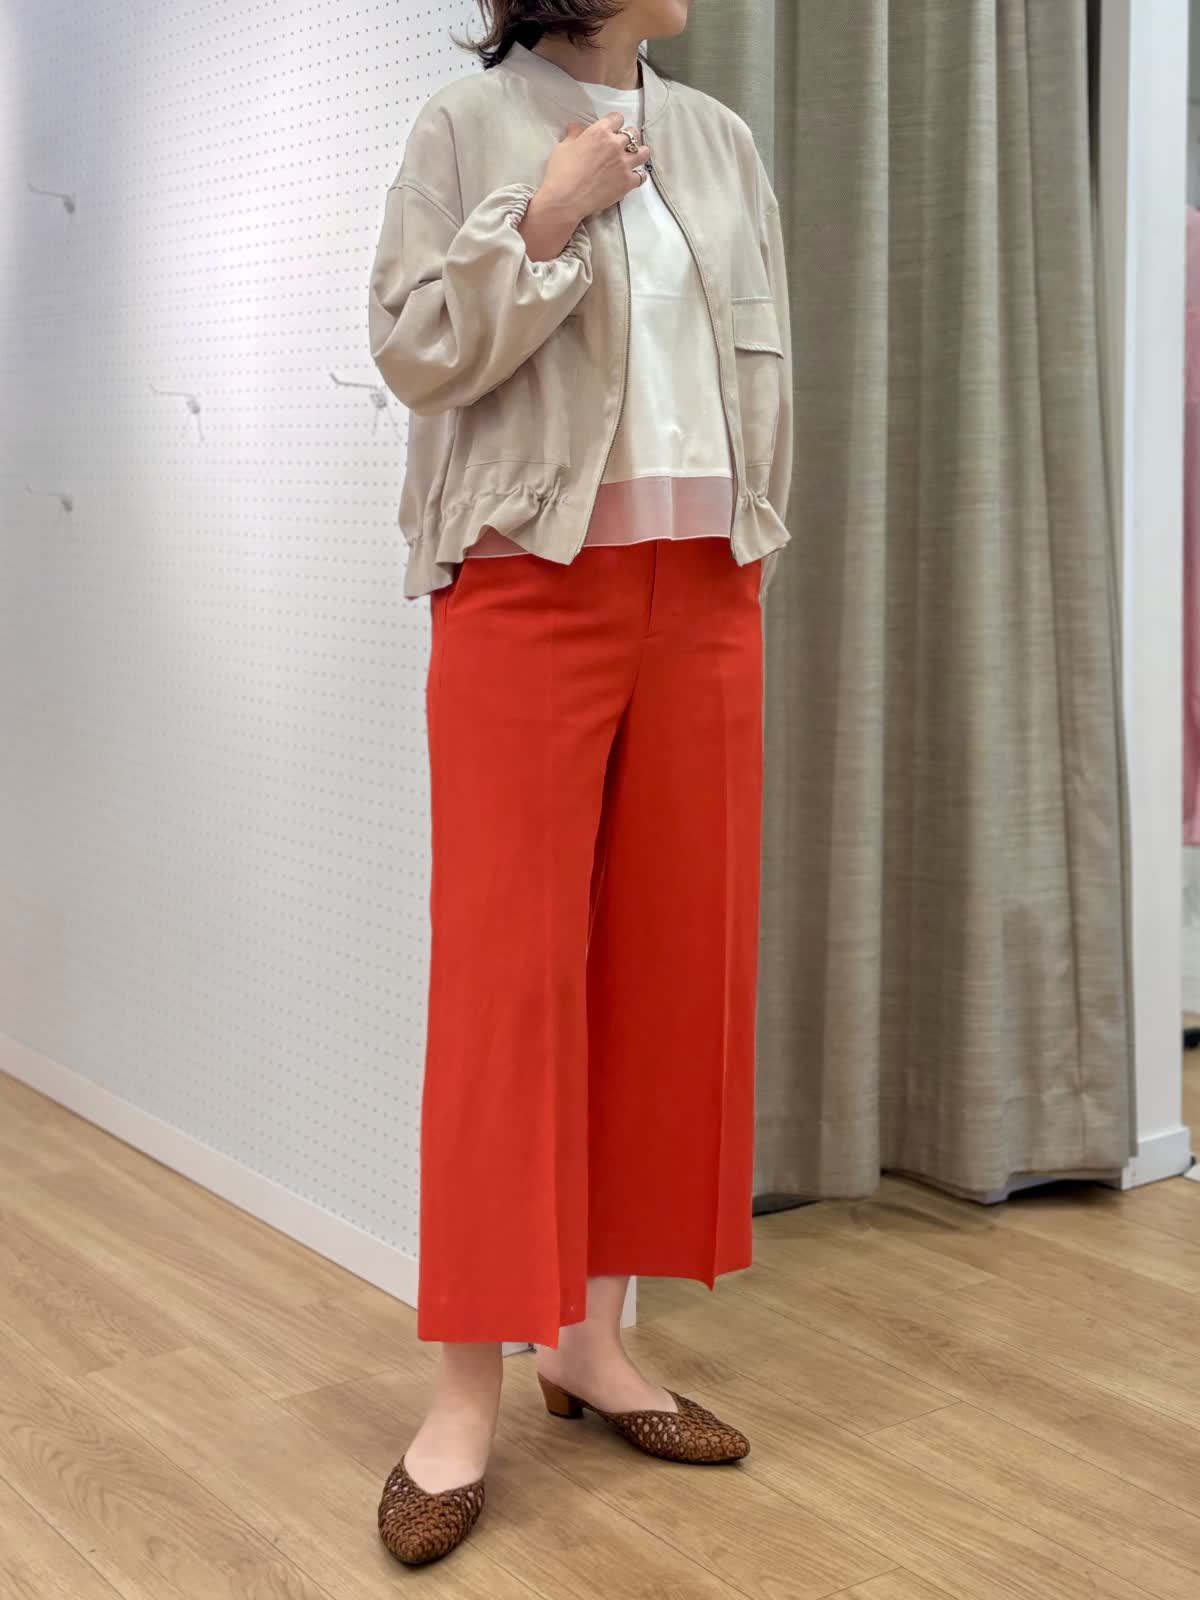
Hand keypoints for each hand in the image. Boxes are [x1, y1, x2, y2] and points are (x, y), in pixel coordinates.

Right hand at [518, 112, 650, 260]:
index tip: (612, 129)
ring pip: (644, 152)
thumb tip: (576, 127)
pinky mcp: (627, 183)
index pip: (617, 118)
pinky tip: (632, 177)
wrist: (565, 200)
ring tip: (633, 159)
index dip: (615, 123)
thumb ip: (574, 134)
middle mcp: (615, 145)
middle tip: (622, 145)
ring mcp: (623, 164)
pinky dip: (638, 176)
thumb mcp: (563, 147)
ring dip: (639, 153)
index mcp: (600, 132)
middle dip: (628, 137)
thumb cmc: (561, 172)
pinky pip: (642, 176)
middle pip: (633, 133)